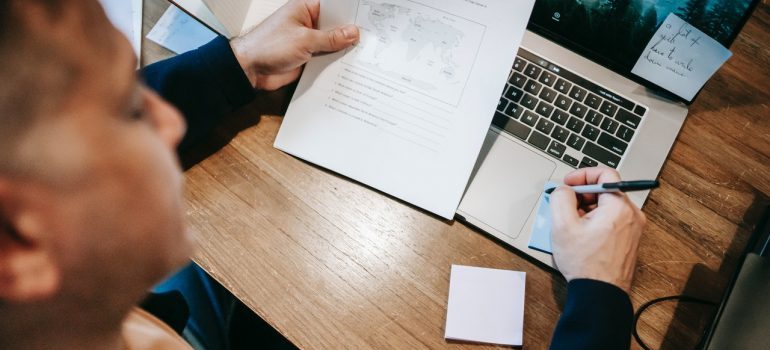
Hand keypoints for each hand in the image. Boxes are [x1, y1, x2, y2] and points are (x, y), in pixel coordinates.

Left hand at [230, 0, 359, 90]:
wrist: (250, 69)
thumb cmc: (268, 46)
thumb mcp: (304, 39)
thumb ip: (330, 37)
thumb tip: (352, 32)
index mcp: (305, 9)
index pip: (334, 6)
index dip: (350, 11)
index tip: (368, 16)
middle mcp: (308, 23)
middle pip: (335, 26)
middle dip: (350, 33)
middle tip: (371, 38)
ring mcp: (308, 41)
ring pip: (332, 44)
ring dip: (343, 50)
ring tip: (365, 54)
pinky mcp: (307, 58)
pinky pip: (326, 59)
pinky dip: (336, 63)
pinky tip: (350, 67)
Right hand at [549, 168, 646, 292]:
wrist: (600, 293)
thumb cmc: (586, 264)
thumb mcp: (562, 225)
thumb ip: (560, 198)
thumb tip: (563, 190)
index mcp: (619, 207)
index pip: (605, 174)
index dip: (582, 175)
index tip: (568, 184)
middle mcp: (632, 215)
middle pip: (605, 190)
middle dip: (582, 195)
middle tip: (565, 205)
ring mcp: (633, 229)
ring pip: (607, 206)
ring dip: (587, 209)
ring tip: (571, 224)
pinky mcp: (629, 240)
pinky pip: (611, 220)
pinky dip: (595, 221)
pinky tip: (581, 234)